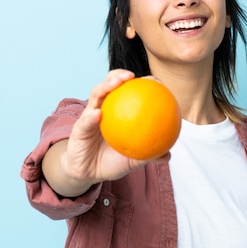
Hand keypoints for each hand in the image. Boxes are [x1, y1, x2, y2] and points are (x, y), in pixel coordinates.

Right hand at [43, 69, 169, 196]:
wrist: (88, 173)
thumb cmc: (111, 161)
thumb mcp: (132, 160)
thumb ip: (149, 155)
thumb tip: (168, 156)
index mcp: (117, 111)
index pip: (129, 91)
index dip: (142, 83)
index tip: (155, 81)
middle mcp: (104, 108)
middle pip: (110, 84)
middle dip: (120, 74)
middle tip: (132, 75)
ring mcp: (90, 115)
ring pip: (96, 94)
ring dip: (105, 85)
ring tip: (116, 82)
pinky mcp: (79, 128)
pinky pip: (85, 121)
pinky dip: (91, 116)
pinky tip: (97, 114)